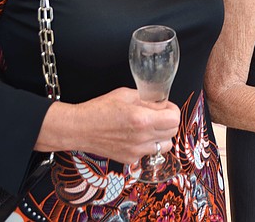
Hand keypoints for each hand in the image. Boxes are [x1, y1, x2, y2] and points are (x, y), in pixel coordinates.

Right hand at [38, 87, 180, 163]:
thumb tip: (162, 104)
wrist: (79, 129)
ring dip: (161, 135)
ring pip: (164, 145)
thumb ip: (148, 99)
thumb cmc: (99, 109)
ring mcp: (136, 151)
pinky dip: (147, 145)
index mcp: (142, 119)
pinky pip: (149, 152)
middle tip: (158, 115)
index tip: (166, 107)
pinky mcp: (130, 159)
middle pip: (173, 132)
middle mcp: (142, 138)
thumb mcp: (126, 95)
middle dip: (169, 122)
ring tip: (149, 127)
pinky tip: (136, 136)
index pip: (175, 119)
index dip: (172, 110)